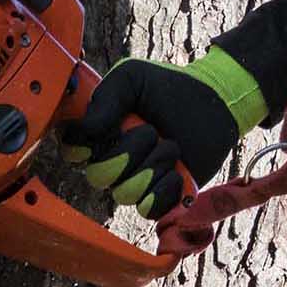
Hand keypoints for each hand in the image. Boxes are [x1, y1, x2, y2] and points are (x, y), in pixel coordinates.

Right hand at [61, 50, 264, 214]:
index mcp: (99, 133)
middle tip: (151, 131)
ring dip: (152, 167)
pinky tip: (177, 171)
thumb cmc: (168, 87)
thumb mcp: (131, 77)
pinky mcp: (160, 197)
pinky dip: (164, 190)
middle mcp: (112, 160)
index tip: (102, 132)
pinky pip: (149, 209)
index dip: (82, 147)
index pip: (72, 152)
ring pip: (125, 194)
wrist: (213, 104)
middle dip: (127, 153)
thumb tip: (84, 131)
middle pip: (97, 177)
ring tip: (172, 146)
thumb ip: (104, 98)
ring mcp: (136, 181)